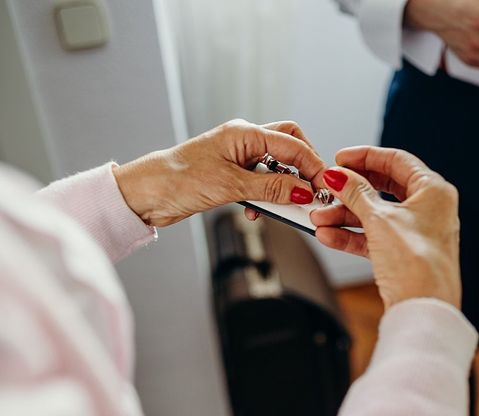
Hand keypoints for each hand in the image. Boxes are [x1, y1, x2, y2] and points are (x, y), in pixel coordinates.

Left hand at [113, 120, 324, 226]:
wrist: (146, 194)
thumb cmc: (178, 179)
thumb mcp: (231, 186)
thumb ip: (271, 187)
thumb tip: (302, 189)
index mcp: (244, 133)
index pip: (292, 144)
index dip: (312, 165)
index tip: (324, 187)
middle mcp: (243, 141)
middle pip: (289, 146)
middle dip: (303, 168)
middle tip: (311, 191)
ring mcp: (237, 158)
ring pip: (275, 167)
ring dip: (283, 187)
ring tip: (286, 206)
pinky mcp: (231, 176)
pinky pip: (260, 182)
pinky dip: (266, 196)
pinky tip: (258, 211)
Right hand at [310, 147, 460, 309]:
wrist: (423, 308)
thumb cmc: (417, 263)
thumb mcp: (379, 219)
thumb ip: (356, 193)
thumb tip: (339, 176)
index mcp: (433, 190)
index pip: (396, 161)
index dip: (365, 157)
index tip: (340, 158)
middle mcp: (428, 208)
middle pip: (382, 188)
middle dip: (350, 190)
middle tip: (328, 187)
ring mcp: (415, 232)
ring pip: (374, 214)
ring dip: (345, 215)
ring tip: (319, 216)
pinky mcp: (402, 253)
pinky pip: (373, 236)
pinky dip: (352, 235)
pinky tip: (329, 234)